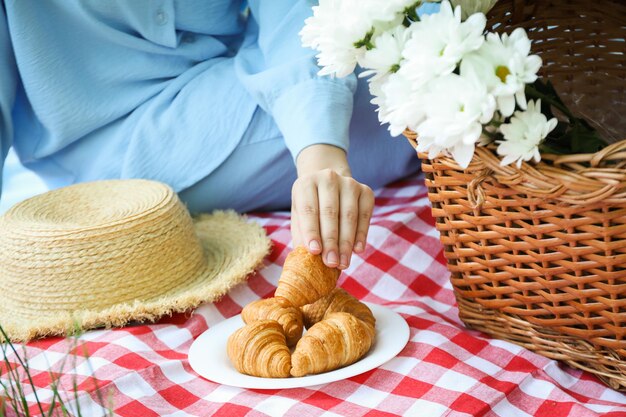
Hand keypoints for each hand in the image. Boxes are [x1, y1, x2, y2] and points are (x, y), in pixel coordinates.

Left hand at [291, 144, 374, 268]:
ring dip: (346, 242)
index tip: (314, 251)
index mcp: (306, 184)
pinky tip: (358, 250)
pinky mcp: (365, 190)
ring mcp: (349, 183)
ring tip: (343, 262)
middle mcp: (328, 178)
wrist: (328, 184)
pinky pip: (365, 215)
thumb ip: (302, 235)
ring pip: (349, 215)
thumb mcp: (300, 217)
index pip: (308, 209)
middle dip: (331, 241)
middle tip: (331, 263)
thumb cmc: (311, 206)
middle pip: (330, 213)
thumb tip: (307, 261)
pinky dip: (361, 234)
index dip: (312, 231)